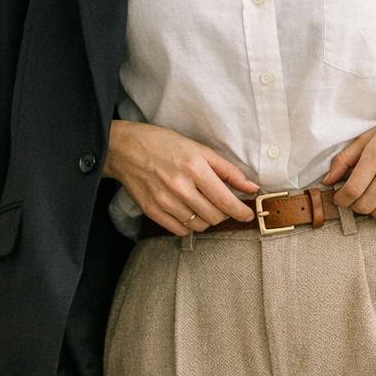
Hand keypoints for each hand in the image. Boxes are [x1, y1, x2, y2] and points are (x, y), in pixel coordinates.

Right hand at [103, 120, 258, 234]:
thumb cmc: (164, 144)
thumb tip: (251, 188)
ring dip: (208, 220)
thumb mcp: (199, 149)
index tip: (248, 214)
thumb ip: (227, 170)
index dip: (241, 212)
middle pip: (215, 216)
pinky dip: (189, 225)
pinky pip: (179, 230)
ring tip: (204, 206)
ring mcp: (164, 201)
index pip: (225, 200)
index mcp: (195, 167)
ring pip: (199, 226)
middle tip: (223, 205)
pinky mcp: (152, 211)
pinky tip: (188, 212)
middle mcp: (180, 186)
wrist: (124, 148)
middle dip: (225, 214)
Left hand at [321, 90, 375, 220]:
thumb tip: (327, 180)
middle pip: (364, 206)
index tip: (340, 197)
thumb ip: (346, 158)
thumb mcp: (371, 135)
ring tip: (372, 198)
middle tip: (355, 198)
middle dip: (354, 206)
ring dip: (371, 211)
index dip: (341, 199)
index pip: (352, 190)